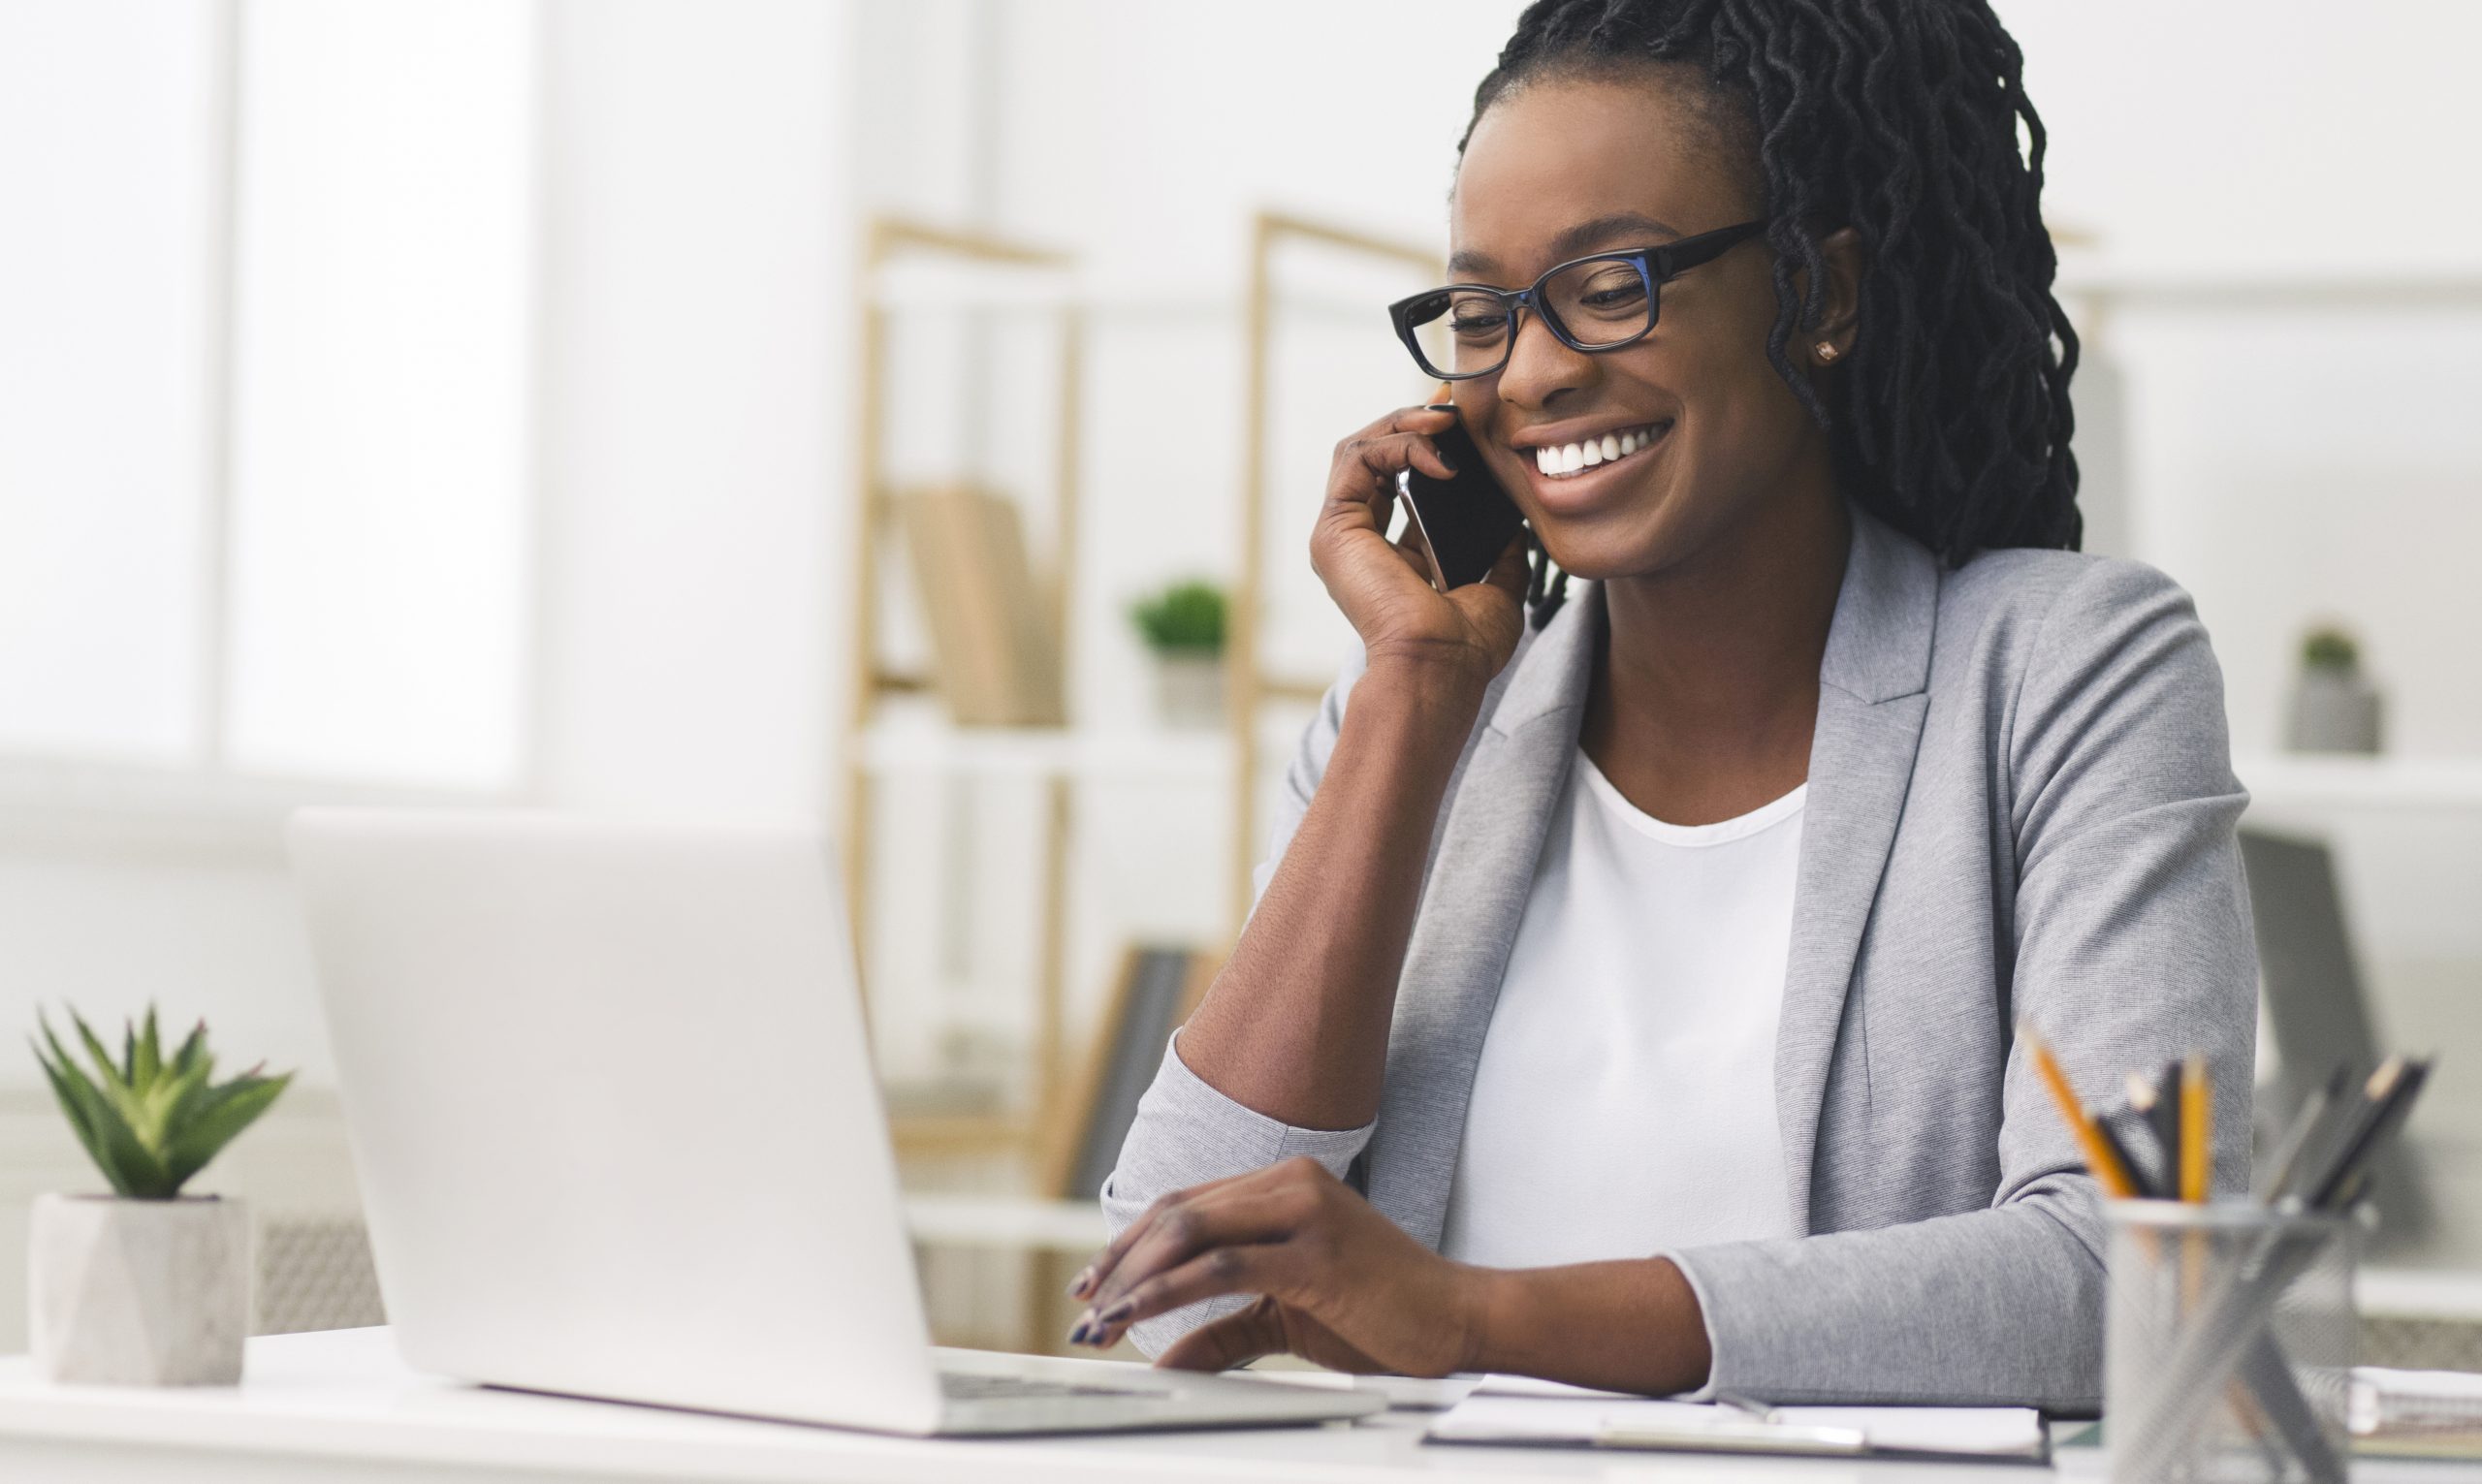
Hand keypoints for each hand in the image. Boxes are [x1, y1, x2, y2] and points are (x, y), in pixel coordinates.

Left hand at [1064, 1157, 1485, 1375]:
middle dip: (1119, 1263)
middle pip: (1178, 1213)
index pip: (1186, 1203)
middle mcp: (1291, 1183)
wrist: (1458, 1321)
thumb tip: (1164, 1362)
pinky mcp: (1315, 1253)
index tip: (1093, 1283)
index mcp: (1285, 1184)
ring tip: (1099, 1320)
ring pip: (1192, 1231)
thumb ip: (1225, 1331)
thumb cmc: (1381, 1316)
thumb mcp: (1288, 1318)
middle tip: (1082, 1308)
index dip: (1131, 1243)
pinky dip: (1170, 1294)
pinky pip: (1222, 1268)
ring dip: (1134, 1280)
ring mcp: (1305, 1211)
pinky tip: (1139, 1318)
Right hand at [1315, 404, 1528, 691]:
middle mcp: (1358, 542)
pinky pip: (1358, 459)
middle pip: (1375, 455)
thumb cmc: (1464, 646)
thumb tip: (1519, 526)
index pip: (1400, 479)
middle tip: (1455, 404)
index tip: (1464, 421)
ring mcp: (1340, 535)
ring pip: (1359, 448)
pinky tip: (1440, 454)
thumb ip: (1502, 554)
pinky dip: (1398, 443)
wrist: (1440, 668)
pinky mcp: (1335, 529)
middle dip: (1414, 421)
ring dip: (1403, 424)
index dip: (1429, 444)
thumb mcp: (1497, 588)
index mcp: (1389, 556)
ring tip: (1446, 419)